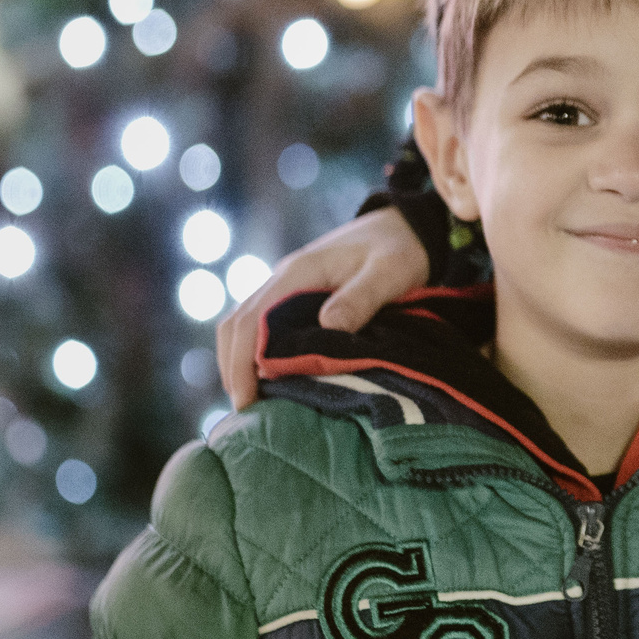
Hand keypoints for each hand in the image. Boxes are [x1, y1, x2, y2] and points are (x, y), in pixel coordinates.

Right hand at [213, 207, 428, 407]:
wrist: (405, 225)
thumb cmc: (400, 249)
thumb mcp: (389, 273)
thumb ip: (360, 298)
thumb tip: (328, 327)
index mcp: (296, 274)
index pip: (249, 322)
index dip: (241, 364)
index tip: (246, 401)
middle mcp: (281, 280)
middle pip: (236, 326)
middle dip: (233, 369)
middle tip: (245, 413)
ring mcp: (286, 287)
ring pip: (244, 326)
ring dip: (240, 362)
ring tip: (253, 402)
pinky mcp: (297, 296)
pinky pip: (263, 325)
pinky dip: (255, 352)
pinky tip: (270, 379)